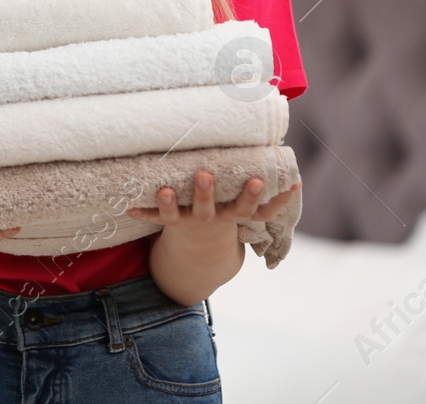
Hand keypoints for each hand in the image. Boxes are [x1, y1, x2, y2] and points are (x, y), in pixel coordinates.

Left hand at [124, 170, 301, 241]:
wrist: (202, 250)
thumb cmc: (231, 215)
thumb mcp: (252, 212)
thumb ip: (273, 199)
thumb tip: (297, 180)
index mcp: (233, 215)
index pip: (247, 207)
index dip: (253, 196)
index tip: (257, 180)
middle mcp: (210, 220)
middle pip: (207, 210)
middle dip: (205, 193)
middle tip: (203, 174)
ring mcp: (188, 222)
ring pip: (176, 215)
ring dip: (169, 203)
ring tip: (163, 189)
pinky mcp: (169, 221)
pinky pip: (153, 218)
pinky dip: (142, 211)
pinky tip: (127, 206)